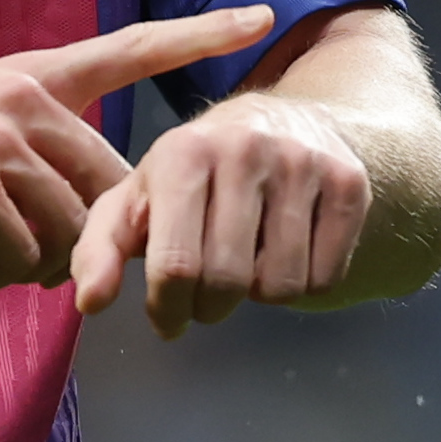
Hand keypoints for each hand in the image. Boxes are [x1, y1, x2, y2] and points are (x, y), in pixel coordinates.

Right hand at [0, 6, 273, 289]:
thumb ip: (40, 159)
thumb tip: (98, 230)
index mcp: (27, 75)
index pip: (127, 48)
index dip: (197, 34)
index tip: (262, 16)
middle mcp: (20, 94)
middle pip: (112, 187)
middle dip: (85, 243)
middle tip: (21, 261)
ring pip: (74, 231)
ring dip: (36, 269)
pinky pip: (28, 259)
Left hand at [69, 45, 370, 336]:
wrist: (282, 123)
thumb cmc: (193, 174)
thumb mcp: (137, 198)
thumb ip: (100, 248)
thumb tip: (90, 303)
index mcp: (182, 151)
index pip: (175, 265)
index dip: (167, 309)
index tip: (166, 318)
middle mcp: (245, 148)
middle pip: (227, 281)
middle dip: (209, 307)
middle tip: (205, 297)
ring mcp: (303, 163)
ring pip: (280, 286)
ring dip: (257, 295)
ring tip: (245, 264)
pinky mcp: (350, 183)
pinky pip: (325, 278)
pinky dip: (302, 284)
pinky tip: (284, 251)